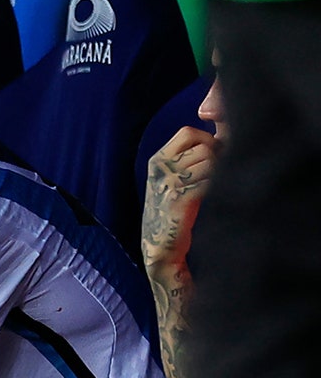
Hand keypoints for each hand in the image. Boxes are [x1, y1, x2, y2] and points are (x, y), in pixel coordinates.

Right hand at [141, 127, 218, 275]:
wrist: (160, 245)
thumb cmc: (173, 210)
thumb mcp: (171, 177)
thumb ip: (188, 156)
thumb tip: (220, 135)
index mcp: (158, 160)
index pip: (188, 132)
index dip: (206, 140)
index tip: (211, 158)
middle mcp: (161, 168)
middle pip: (205, 147)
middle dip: (218, 159)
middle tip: (217, 177)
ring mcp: (169, 183)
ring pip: (211, 161)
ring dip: (220, 173)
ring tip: (215, 188)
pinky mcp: (180, 200)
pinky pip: (210, 180)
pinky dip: (218, 187)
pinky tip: (214, 197)